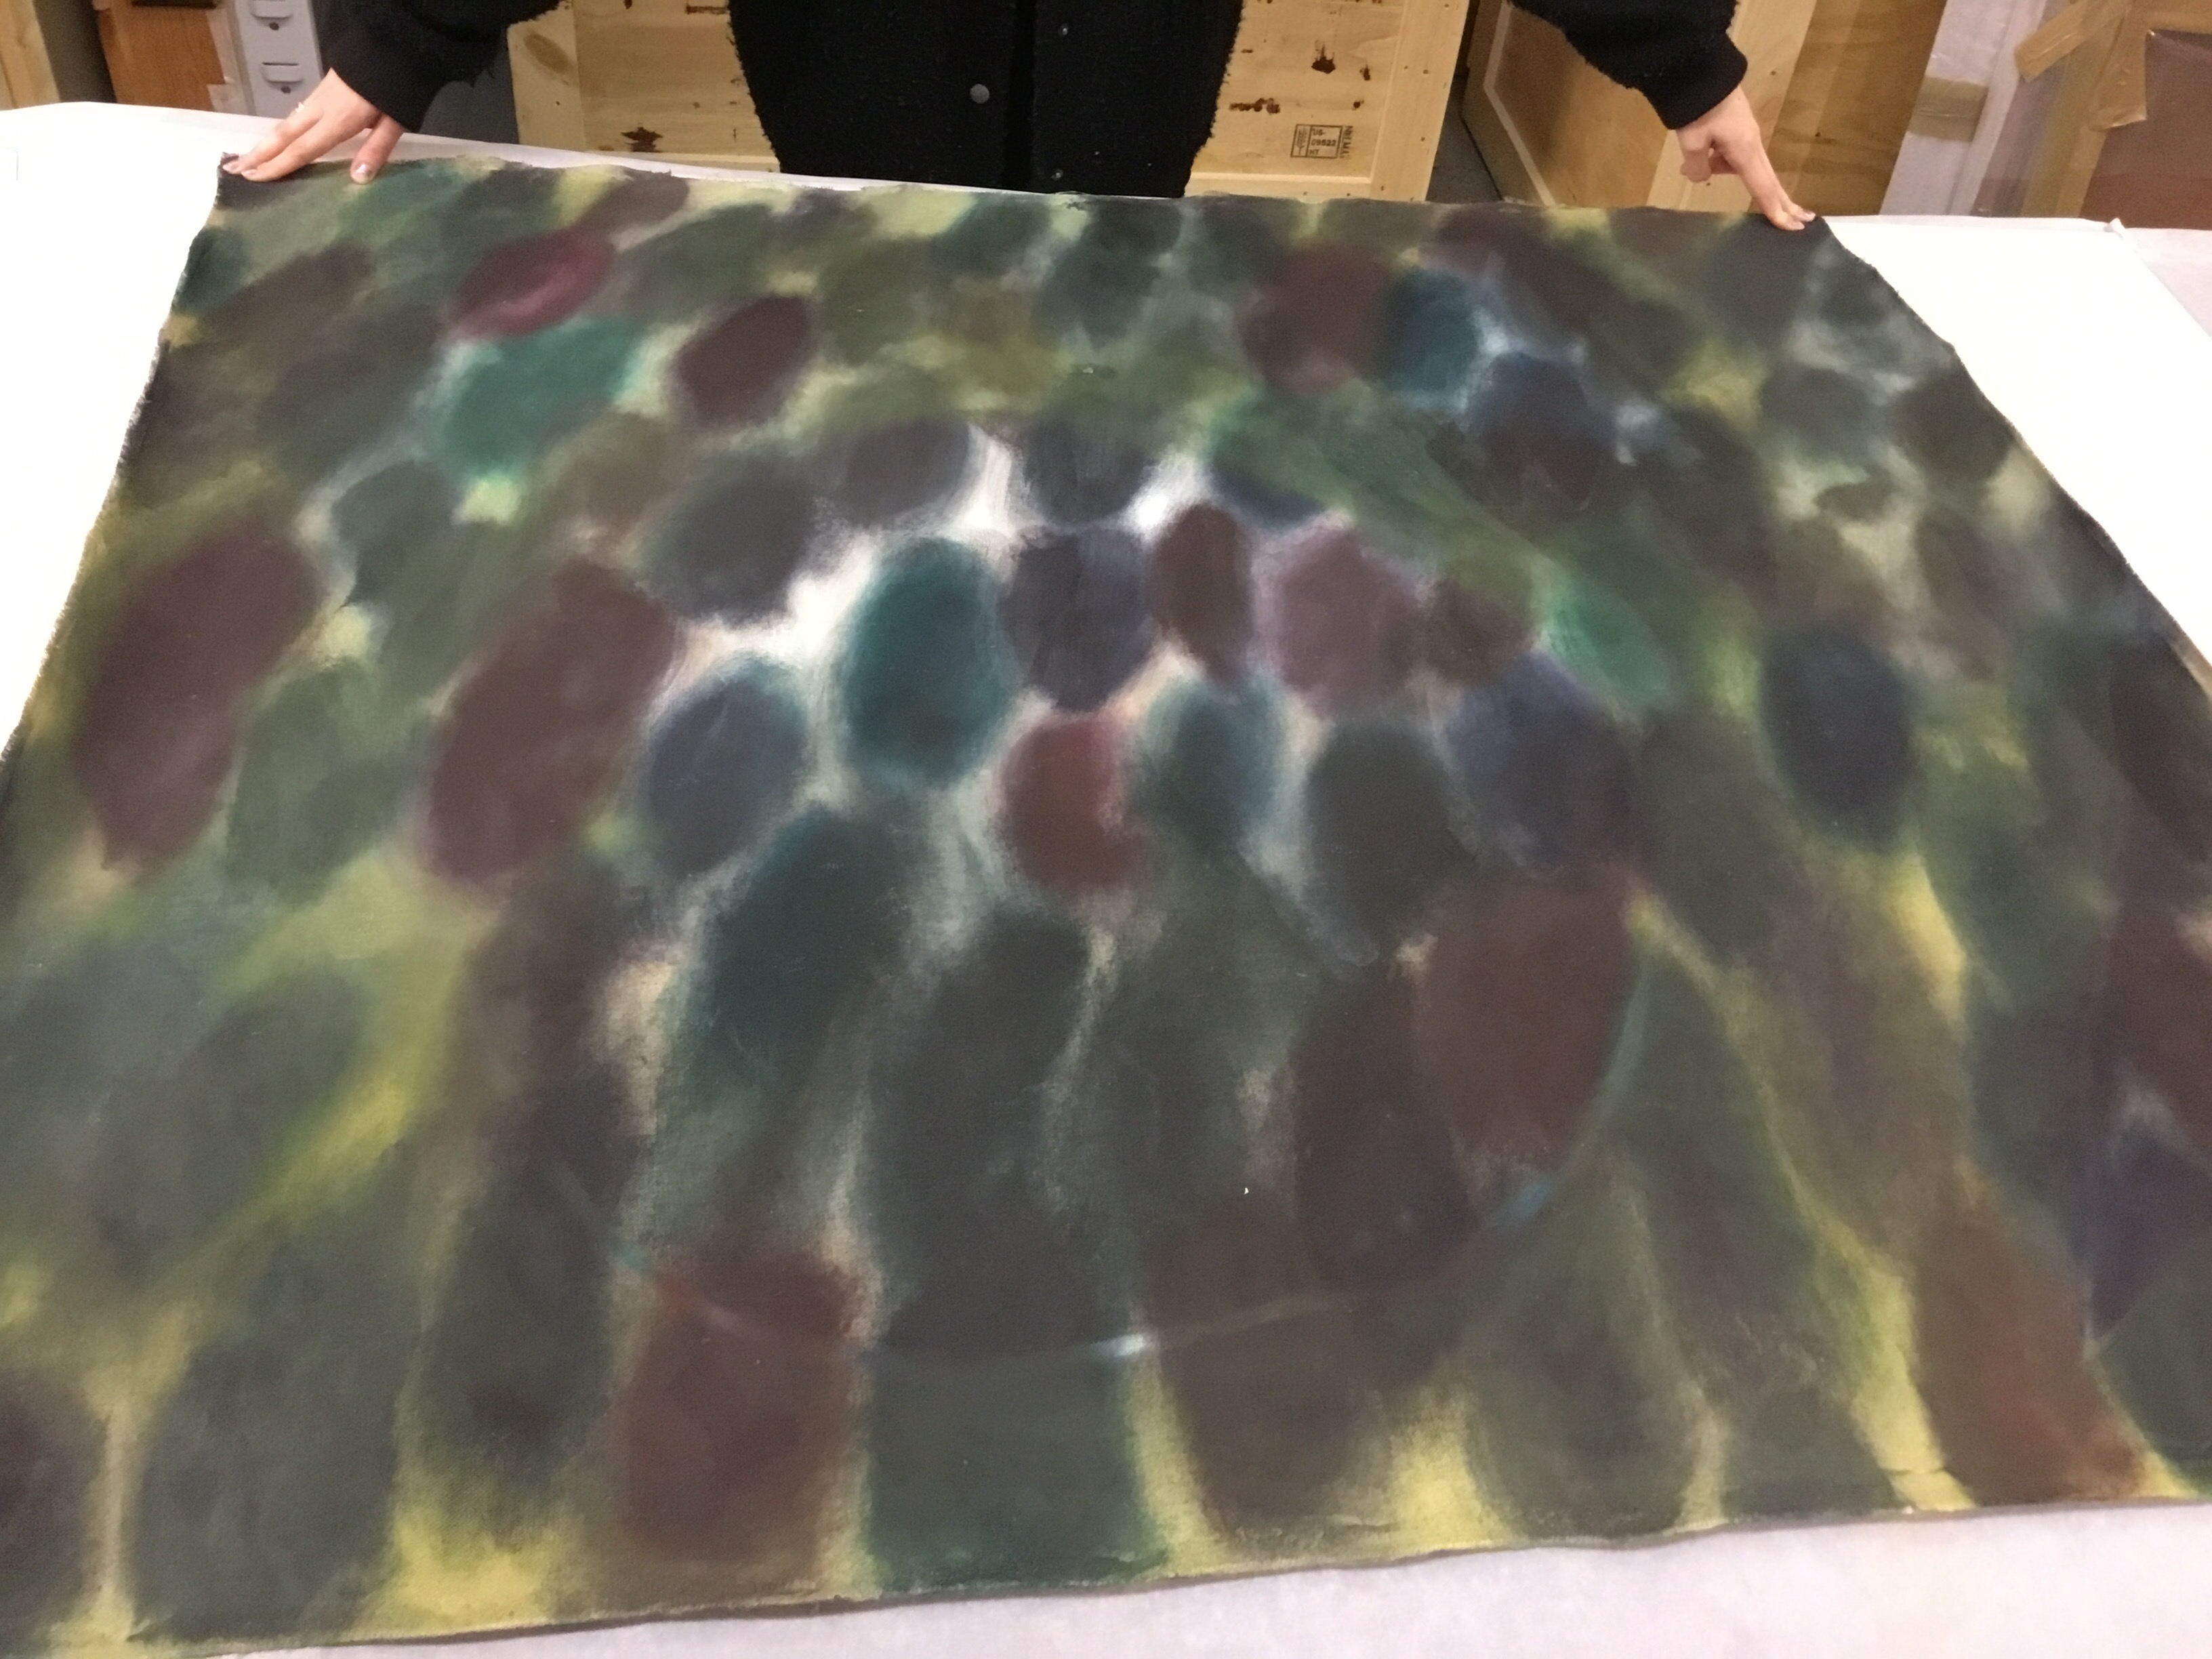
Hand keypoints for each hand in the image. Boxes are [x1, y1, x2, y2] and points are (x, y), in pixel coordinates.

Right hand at [225, 71, 403, 183]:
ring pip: (286, 124)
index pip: (302, 148)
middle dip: (258, 154)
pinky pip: (295, 115)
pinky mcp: (321, 92)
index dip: (278, 165)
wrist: (388, 48)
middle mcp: (321, 110)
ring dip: (266, 143)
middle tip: (233, 169)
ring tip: (248, 158)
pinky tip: (277, 139)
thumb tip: (358, 178)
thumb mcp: (394, 123)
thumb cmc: (394, 88)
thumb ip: (376, 149)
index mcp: (338, 120)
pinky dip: (281, 131)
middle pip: (284, 135)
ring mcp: (318, 99)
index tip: (254, 177)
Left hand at [1675, 88, 1812, 231]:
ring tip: (1695, 153)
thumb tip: (1700, 175)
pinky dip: (1721, 161)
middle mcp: (1752, 146)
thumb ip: (1696, 167)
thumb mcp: (1691, 142)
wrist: (1702, 72)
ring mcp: (1747, 136)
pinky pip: (1735, 154)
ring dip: (1722, 169)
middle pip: (1769, 181)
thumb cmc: (1699, 109)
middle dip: (1783, 202)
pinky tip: (1698, 149)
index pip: (1763, 188)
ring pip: (1743, 166)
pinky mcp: (1739, 129)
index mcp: (1746, 152)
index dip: (1775, 210)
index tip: (1792, 227)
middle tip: (1801, 221)